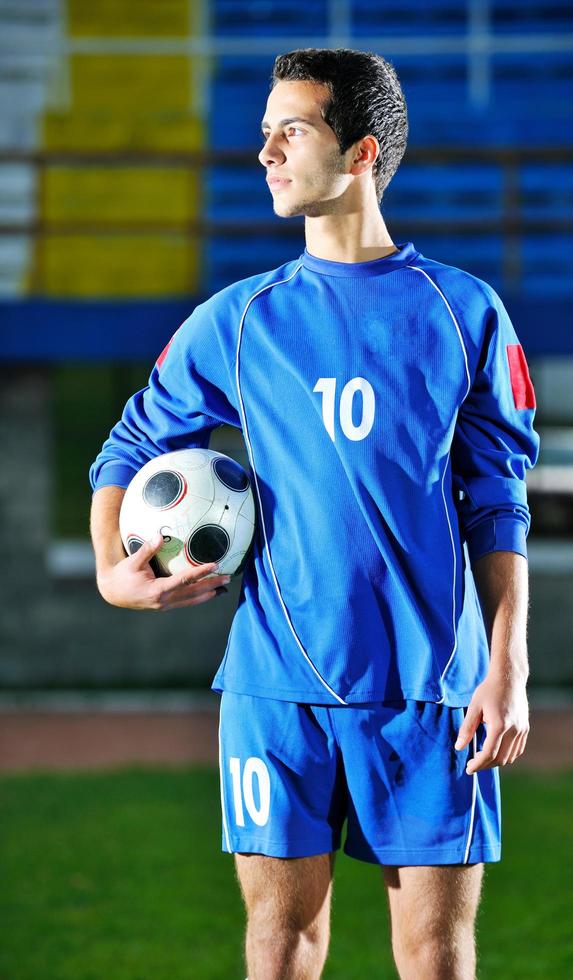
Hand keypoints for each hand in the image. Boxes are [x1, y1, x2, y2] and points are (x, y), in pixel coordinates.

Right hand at [96, 532, 231, 610]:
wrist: (113, 592)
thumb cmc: (123, 574)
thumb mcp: (133, 561)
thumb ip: (147, 550)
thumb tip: (159, 535)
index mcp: (158, 589)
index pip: (185, 580)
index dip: (201, 573)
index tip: (215, 565)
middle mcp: (164, 600)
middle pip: (194, 592)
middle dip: (212, 585)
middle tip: (228, 577)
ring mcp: (165, 605)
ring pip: (192, 600)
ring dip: (209, 594)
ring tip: (224, 589)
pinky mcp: (165, 606)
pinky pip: (186, 602)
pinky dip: (199, 598)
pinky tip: (209, 593)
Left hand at [454, 671, 529, 774]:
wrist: (509, 678)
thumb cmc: (489, 690)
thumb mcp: (474, 707)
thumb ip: (466, 728)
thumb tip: (459, 747)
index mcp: (499, 725)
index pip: (489, 753)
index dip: (478, 764)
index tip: (468, 769)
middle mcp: (514, 730)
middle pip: (500, 758)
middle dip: (485, 765)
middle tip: (472, 764)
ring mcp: (522, 730)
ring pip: (510, 757)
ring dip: (496, 762)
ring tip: (482, 758)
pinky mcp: (525, 728)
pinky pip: (517, 750)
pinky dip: (507, 756)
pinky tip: (496, 752)